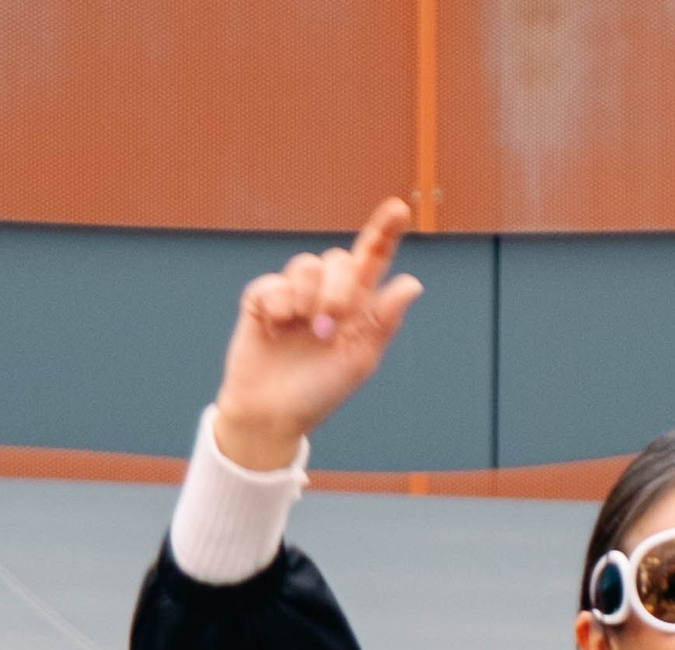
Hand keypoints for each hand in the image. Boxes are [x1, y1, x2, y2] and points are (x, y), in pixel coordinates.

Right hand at [213, 198, 423, 470]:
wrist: (272, 415)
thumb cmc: (319, 393)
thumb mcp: (359, 361)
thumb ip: (383, 321)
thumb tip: (412, 284)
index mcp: (356, 307)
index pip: (372, 260)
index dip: (385, 231)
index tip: (400, 209)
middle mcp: (326, 294)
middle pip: (340, 259)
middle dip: (340, 286)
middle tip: (332, 322)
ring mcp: (294, 294)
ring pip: (307, 264)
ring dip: (310, 296)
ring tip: (306, 328)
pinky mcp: (262, 298)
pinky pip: (274, 283)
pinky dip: (278, 305)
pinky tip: (276, 328)